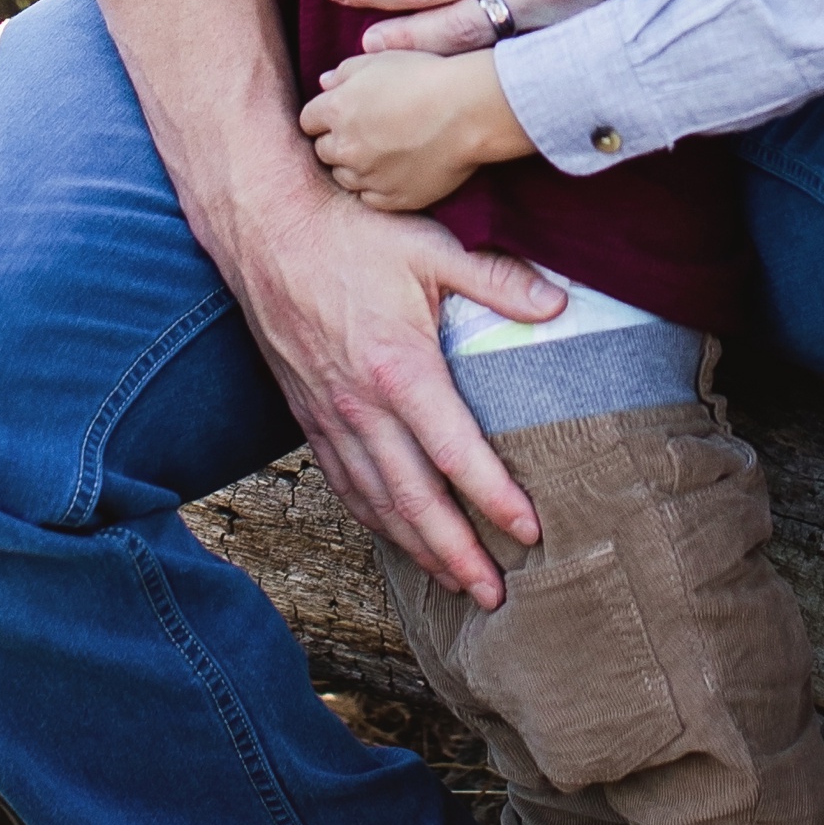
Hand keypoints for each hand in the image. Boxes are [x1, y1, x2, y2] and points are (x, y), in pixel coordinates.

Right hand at [218, 181, 560, 598]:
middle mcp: (361, 406)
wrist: (265, 230)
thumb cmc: (348, 234)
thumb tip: (558, 305)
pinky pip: (343, 484)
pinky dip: (373, 520)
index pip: (456, 454)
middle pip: (414, 500)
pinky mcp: (308, 415)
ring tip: (455, 583)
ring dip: (417, 549)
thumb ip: (497, 280)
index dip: (494, 499)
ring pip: (376, 502)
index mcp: (400, 369)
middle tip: (495, 593)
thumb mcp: (430, 246)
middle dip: (457, 553)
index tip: (529, 531)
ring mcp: (330, 416)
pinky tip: (395, 537)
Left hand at [303, 50, 529, 210]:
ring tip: (384, 150)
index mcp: (336, 110)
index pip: (308, 121)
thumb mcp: (380, 60)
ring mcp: (368, 177)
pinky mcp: (392, 199)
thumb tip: (323, 85)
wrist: (469, 111)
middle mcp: (345, 147)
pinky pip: (370, 198)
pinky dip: (378, 186)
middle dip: (338, 141)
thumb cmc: (426, 77)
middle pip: (323, 151)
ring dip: (356, 166)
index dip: (324, 116)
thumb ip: (343, 73)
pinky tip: (397, 169)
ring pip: (344, 177)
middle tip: (365, 132)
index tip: (342, 114)